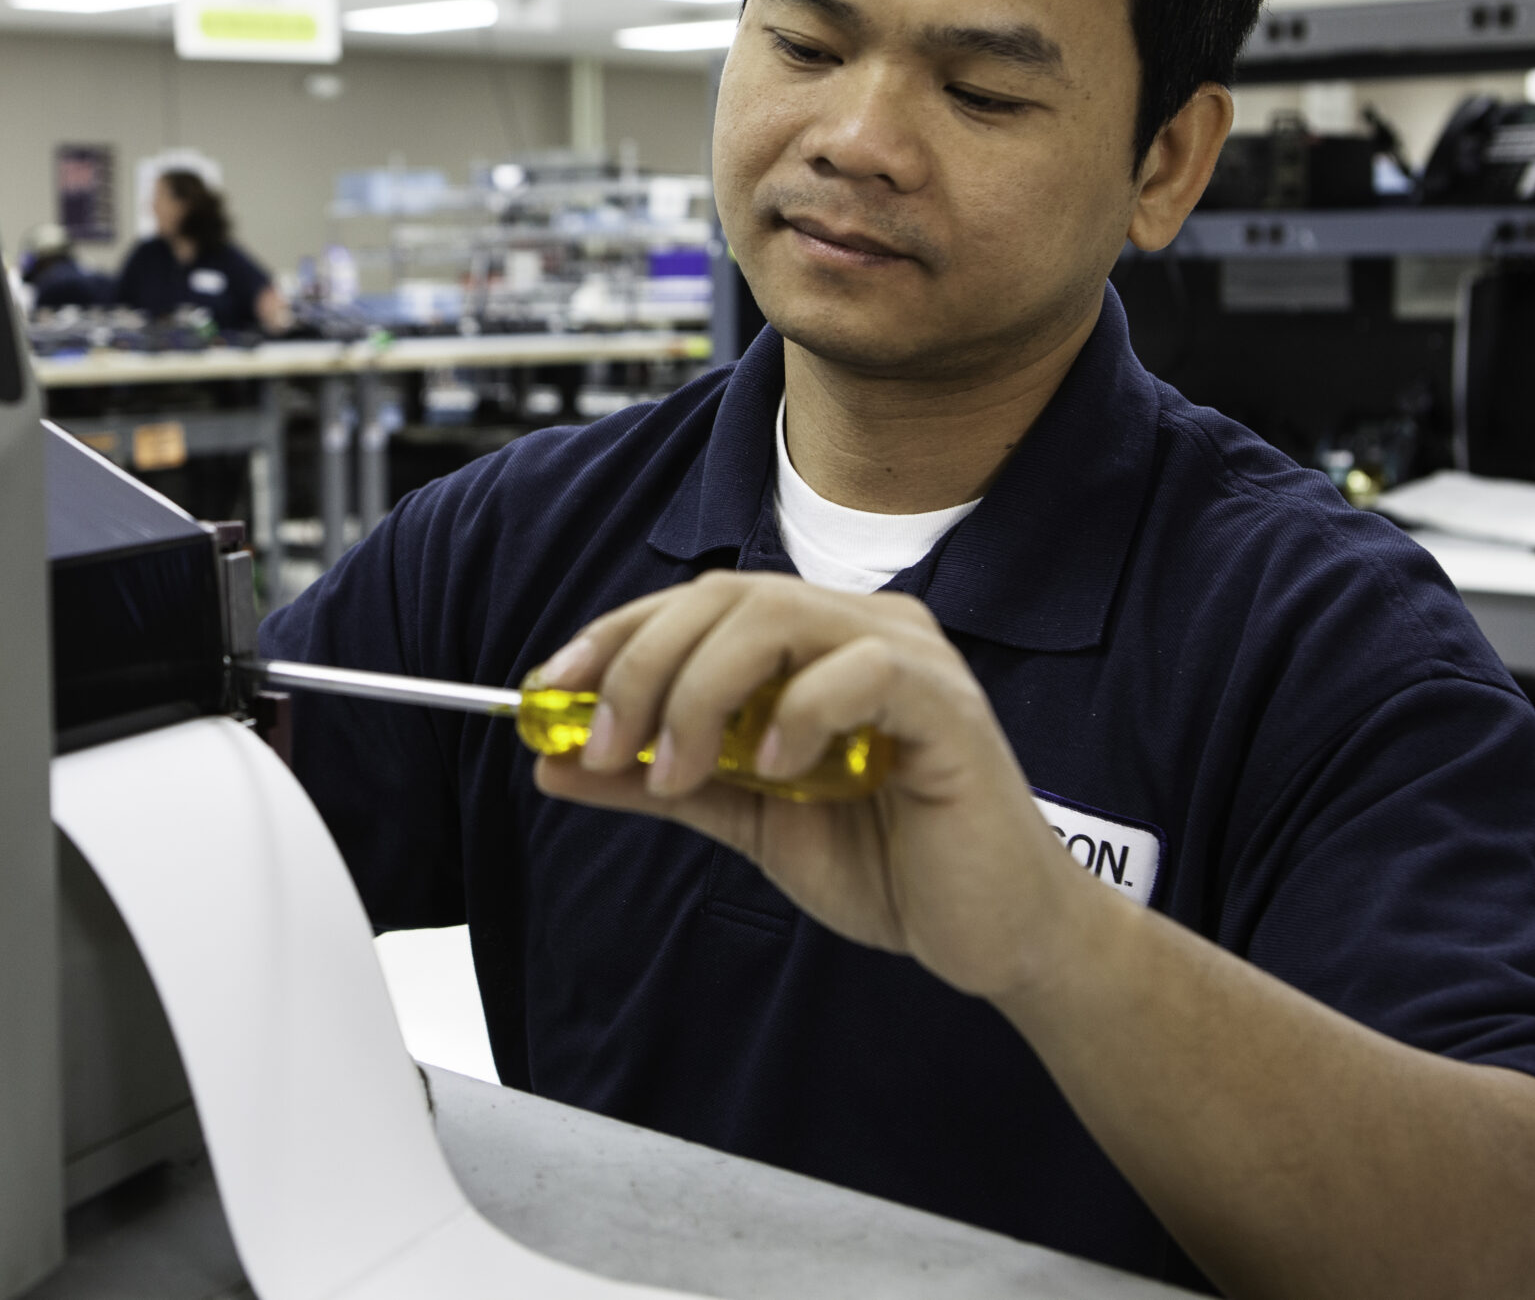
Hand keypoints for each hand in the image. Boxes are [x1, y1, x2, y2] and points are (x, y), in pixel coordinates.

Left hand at [533, 571, 1115, 1000]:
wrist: (988, 935)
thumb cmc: (887, 863)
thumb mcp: (747, 818)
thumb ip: (658, 784)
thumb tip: (551, 764)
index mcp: (812, 640)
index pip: (694, 605)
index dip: (614, 639)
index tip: (547, 692)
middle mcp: (860, 627)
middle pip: (724, 598)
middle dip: (642, 667)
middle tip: (599, 745)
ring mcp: (909, 656)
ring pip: (776, 620)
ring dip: (700, 693)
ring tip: (675, 771)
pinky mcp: (947, 705)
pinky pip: (861, 672)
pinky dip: (799, 714)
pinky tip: (776, 771)